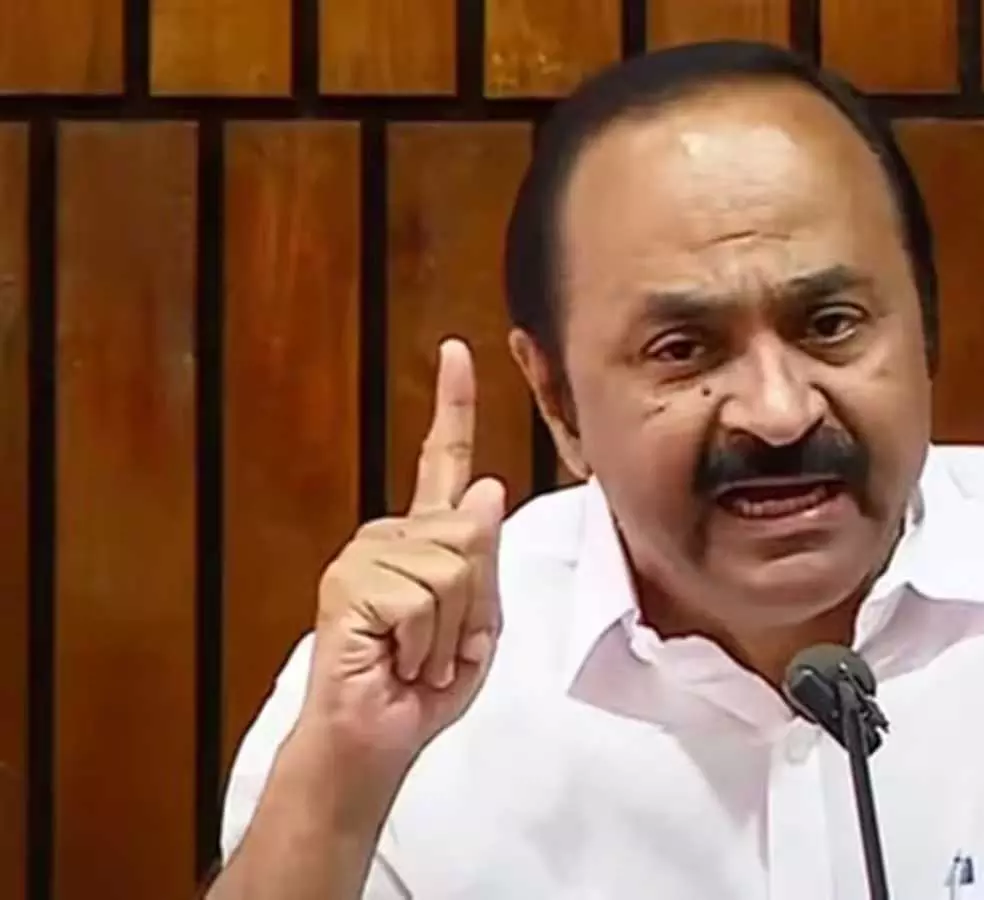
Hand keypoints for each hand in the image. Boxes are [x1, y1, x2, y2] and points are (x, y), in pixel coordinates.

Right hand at [298, 338, 506, 773]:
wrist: (378, 738)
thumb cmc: (425, 685)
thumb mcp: (479, 623)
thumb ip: (484, 560)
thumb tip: (484, 485)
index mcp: (426, 538)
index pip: (443, 460)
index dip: (453, 405)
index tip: (458, 350)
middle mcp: (392, 535)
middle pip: (472, 536)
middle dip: (475, 608)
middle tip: (440, 647)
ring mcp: (365, 554)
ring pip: (453, 567)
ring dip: (450, 631)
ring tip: (417, 655)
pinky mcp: (349, 582)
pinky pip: (423, 598)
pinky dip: (425, 642)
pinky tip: (396, 658)